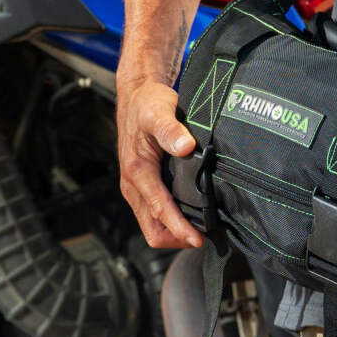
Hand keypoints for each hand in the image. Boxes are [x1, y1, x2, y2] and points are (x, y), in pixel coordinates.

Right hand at [117, 79, 202, 248]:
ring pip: (152, 225)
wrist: (136, 97)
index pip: (159, 210)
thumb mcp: (159, 111)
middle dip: (176, 238)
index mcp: (137, 170)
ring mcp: (136, 187)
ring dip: (174, 232)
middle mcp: (132, 184)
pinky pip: (153, 214)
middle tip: (204, 239)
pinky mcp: (142, 186)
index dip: (179, 228)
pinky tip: (190, 216)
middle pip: (152, 229)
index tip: (198, 239)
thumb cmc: (147, 104)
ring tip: (201, 231)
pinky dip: (170, 222)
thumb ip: (171, 130)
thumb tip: (186, 147)